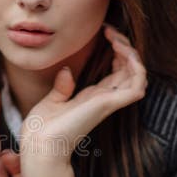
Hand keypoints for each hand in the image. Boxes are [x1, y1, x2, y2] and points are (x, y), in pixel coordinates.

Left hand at [20, 25, 147, 169]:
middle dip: (125, 46)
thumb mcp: (51, 102)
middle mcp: (104, 100)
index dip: (117, 51)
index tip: (105, 32)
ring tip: (117, 38)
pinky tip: (121, 51)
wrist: (39, 145)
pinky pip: (137, 85)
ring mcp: (109, 103)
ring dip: (132, 54)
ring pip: (138, 76)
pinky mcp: (108, 105)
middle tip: (111, 31)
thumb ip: (62, 88)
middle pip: (130, 70)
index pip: (117, 72)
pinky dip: (136, 67)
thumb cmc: (41, 130)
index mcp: (93, 98)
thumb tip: (67, 71)